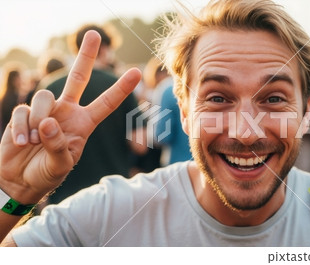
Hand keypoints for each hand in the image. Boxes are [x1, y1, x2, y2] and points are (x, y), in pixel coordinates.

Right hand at [0, 30, 140, 203]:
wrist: (19, 181)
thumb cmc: (46, 174)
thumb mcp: (61, 166)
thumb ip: (58, 145)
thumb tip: (48, 122)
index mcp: (84, 124)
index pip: (106, 103)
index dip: (120, 89)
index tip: (136, 73)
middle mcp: (67, 112)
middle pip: (78, 77)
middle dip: (86, 56)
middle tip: (94, 34)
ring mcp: (46, 111)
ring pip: (45, 97)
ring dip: (39, 121)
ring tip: (33, 143)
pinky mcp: (24, 114)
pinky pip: (23, 111)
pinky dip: (21, 128)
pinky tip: (21, 143)